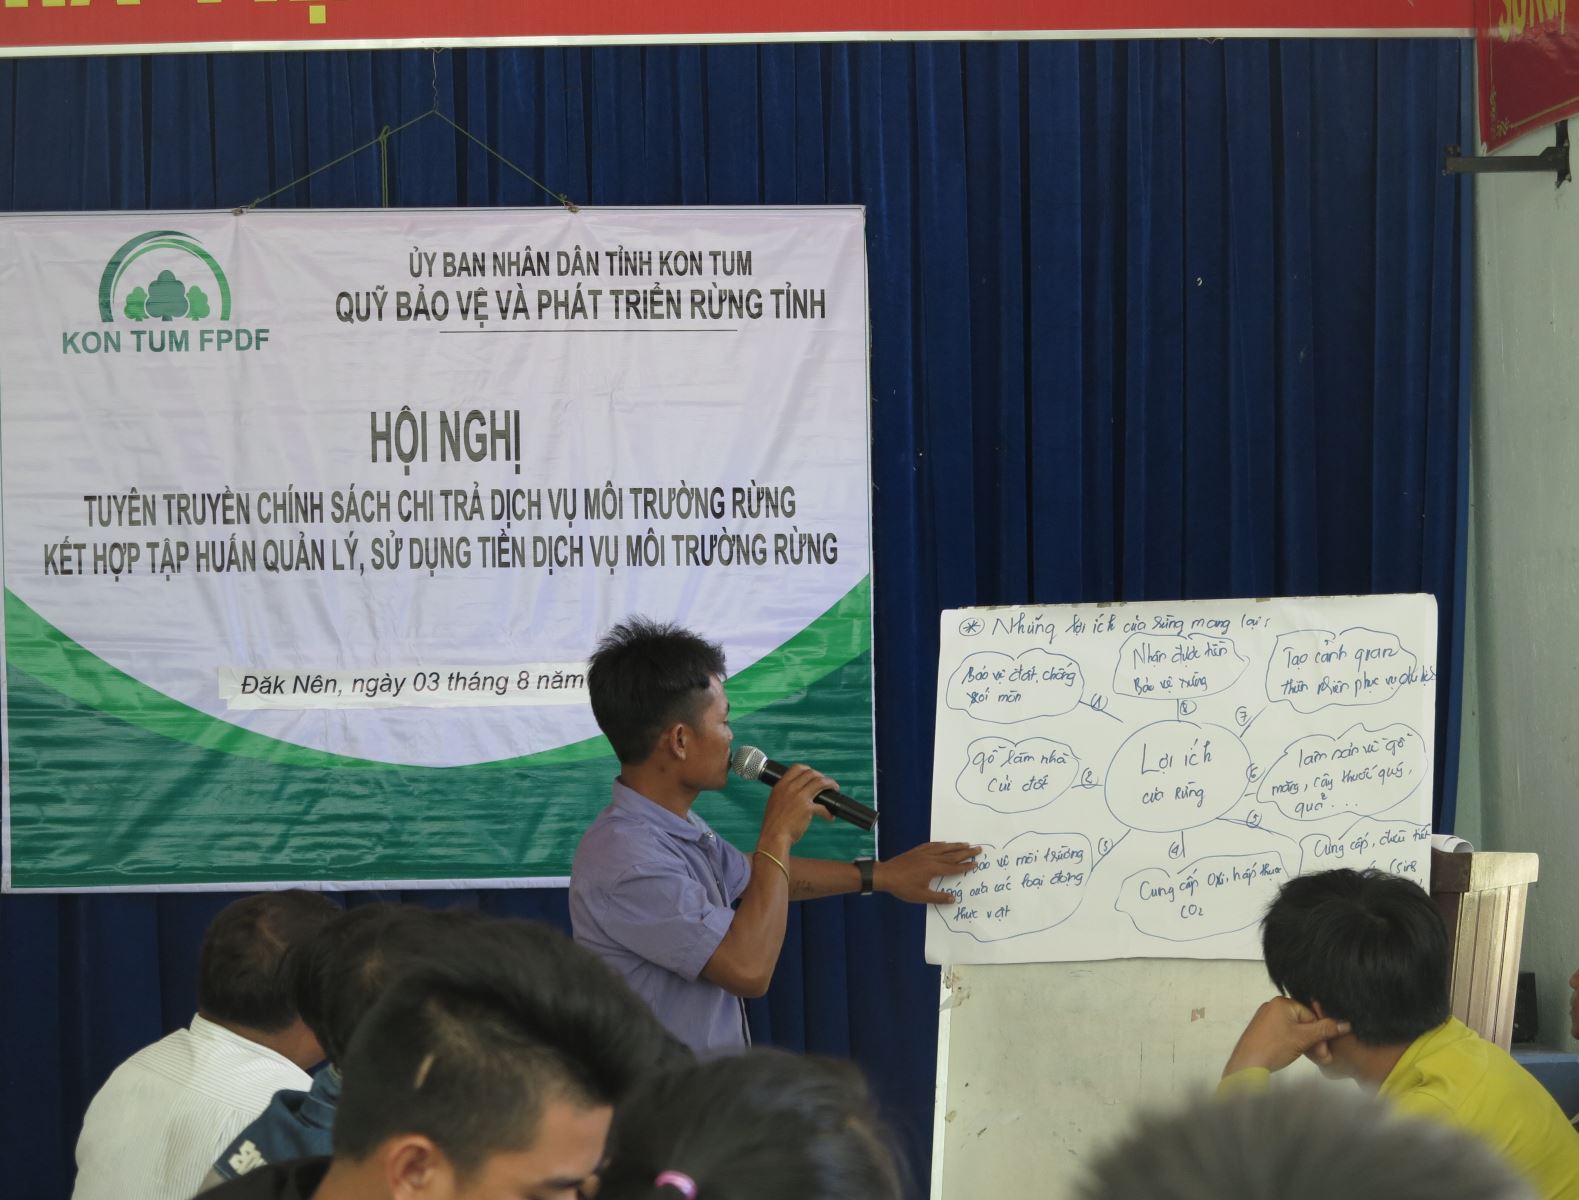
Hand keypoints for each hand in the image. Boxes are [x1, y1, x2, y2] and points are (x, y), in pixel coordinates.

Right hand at [757, 763, 834, 852]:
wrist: (774, 836)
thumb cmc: (774, 823)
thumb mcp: (775, 801)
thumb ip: (784, 794)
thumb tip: (796, 791)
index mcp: (781, 785)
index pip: (797, 768)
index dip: (808, 769)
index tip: (814, 775)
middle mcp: (790, 788)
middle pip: (811, 774)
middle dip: (822, 777)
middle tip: (827, 783)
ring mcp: (799, 797)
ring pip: (820, 783)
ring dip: (830, 784)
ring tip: (835, 789)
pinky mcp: (807, 808)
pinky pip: (823, 807)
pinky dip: (828, 812)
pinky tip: (830, 816)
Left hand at [875, 842, 981, 903]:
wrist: (885, 875)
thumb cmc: (903, 887)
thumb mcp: (921, 896)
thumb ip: (938, 898)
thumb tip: (953, 899)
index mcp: (933, 869)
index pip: (953, 867)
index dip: (965, 866)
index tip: (975, 863)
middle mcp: (931, 858)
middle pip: (951, 854)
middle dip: (965, 852)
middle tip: (978, 849)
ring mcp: (923, 853)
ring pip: (943, 848)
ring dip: (955, 845)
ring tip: (966, 843)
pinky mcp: (916, 851)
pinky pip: (931, 845)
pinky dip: (940, 844)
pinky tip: (944, 843)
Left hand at [1222, 996, 1350, 1076]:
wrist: (1248, 1064)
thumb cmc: (1273, 1047)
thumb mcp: (1303, 1038)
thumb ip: (1325, 1030)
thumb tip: (1345, 1024)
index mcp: (1282, 1002)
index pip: (1311, 1015)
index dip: (1321, 1033)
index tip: (1326, 1048)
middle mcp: (1274, 1007)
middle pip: (1304, 1023)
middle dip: (1316, 1040)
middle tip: (1324, 1056)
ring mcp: (1267, 1019)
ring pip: (1295, 1030)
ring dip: (1308, 1044)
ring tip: (1316, 1058)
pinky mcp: (1264, 1031)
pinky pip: (1285, 1034)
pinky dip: (1295, 1043)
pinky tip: (1301, 1054)